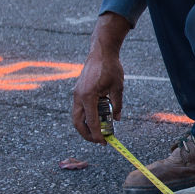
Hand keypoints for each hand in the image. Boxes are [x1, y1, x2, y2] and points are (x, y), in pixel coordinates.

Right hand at [71, 13, 131, 143]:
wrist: (101, 51)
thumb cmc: (110, 67)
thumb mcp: (118, 88)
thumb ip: (117, 105)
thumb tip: (116, 119)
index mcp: (88, 96)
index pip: (92, 121)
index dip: (97, 134)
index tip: (104, 142)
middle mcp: (79, 96)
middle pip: (78, 122)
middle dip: (87, 134)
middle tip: (99, 141)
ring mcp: (77, 93)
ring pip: (77, 116)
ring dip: (86, 126)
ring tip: (98, 132)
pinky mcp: (78, 90)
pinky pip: (79, 108)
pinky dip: (86, 116)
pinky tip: (97, 119)